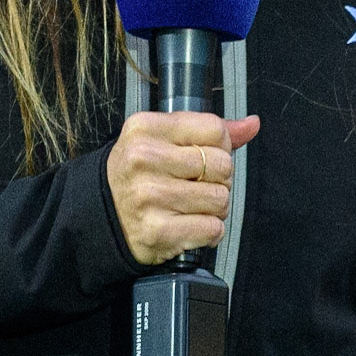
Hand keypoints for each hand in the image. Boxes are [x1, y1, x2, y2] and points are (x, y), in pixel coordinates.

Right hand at [107, 111, 260, 265]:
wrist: (103, 216)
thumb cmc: (138, 175)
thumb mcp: (162, 140)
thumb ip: (208, 131)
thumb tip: (252, 124)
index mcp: (146, 128)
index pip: (214, 129)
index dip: (219, 146)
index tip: (203, 156)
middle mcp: (144, 159)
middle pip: (222, 164)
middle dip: (218, 179)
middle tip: (198, 185)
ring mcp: (149, 195)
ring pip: (220, 198)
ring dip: (214, 207)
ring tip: (193, 206)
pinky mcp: (157, 230)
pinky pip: (212, 228)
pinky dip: (208, 231)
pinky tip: (190, 225)